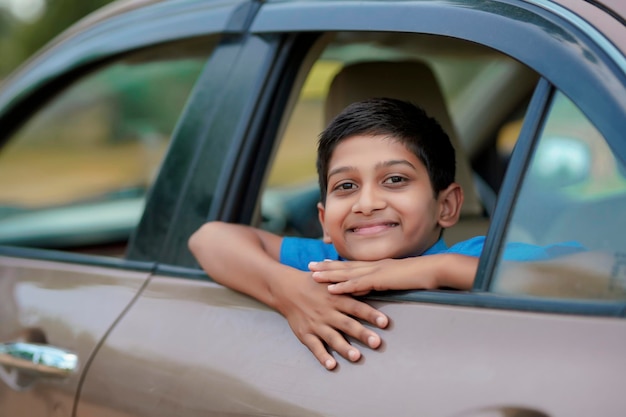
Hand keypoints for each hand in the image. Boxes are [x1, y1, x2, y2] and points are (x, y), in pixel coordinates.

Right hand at [272, 271, 388, 369]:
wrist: (286, 288)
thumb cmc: (314, 283)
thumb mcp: (331, 279)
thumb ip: (349, 285)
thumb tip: (371, 285)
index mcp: (336, 298)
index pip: (357, 307)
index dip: (371, 314)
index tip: (385, 322)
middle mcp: (327, 312)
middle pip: (347, 324)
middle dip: (362, 334)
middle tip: (377, 343)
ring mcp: (316, 324)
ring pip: (332, 338)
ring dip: (345, 348)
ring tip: (356, 357)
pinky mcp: (306, 334)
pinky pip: (315, 347)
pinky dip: (322, 357)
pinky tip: (331, 366)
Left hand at [309, 258, 432, 294]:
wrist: (435, 270)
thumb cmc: (422, 275)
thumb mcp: (400, 278)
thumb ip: (386, 280)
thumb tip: (375, 285)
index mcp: (379, 265)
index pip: (353, 264)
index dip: (337, 264)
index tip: (322, 263)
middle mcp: (374, 265)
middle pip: (345, 266)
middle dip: (326, 266)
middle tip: (309, 266)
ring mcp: (376, 270)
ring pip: (347, 272)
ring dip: (329, 274)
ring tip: (312, 276)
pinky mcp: (381, 279)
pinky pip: (358, 283)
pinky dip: (343, 286)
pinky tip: (331, 289)